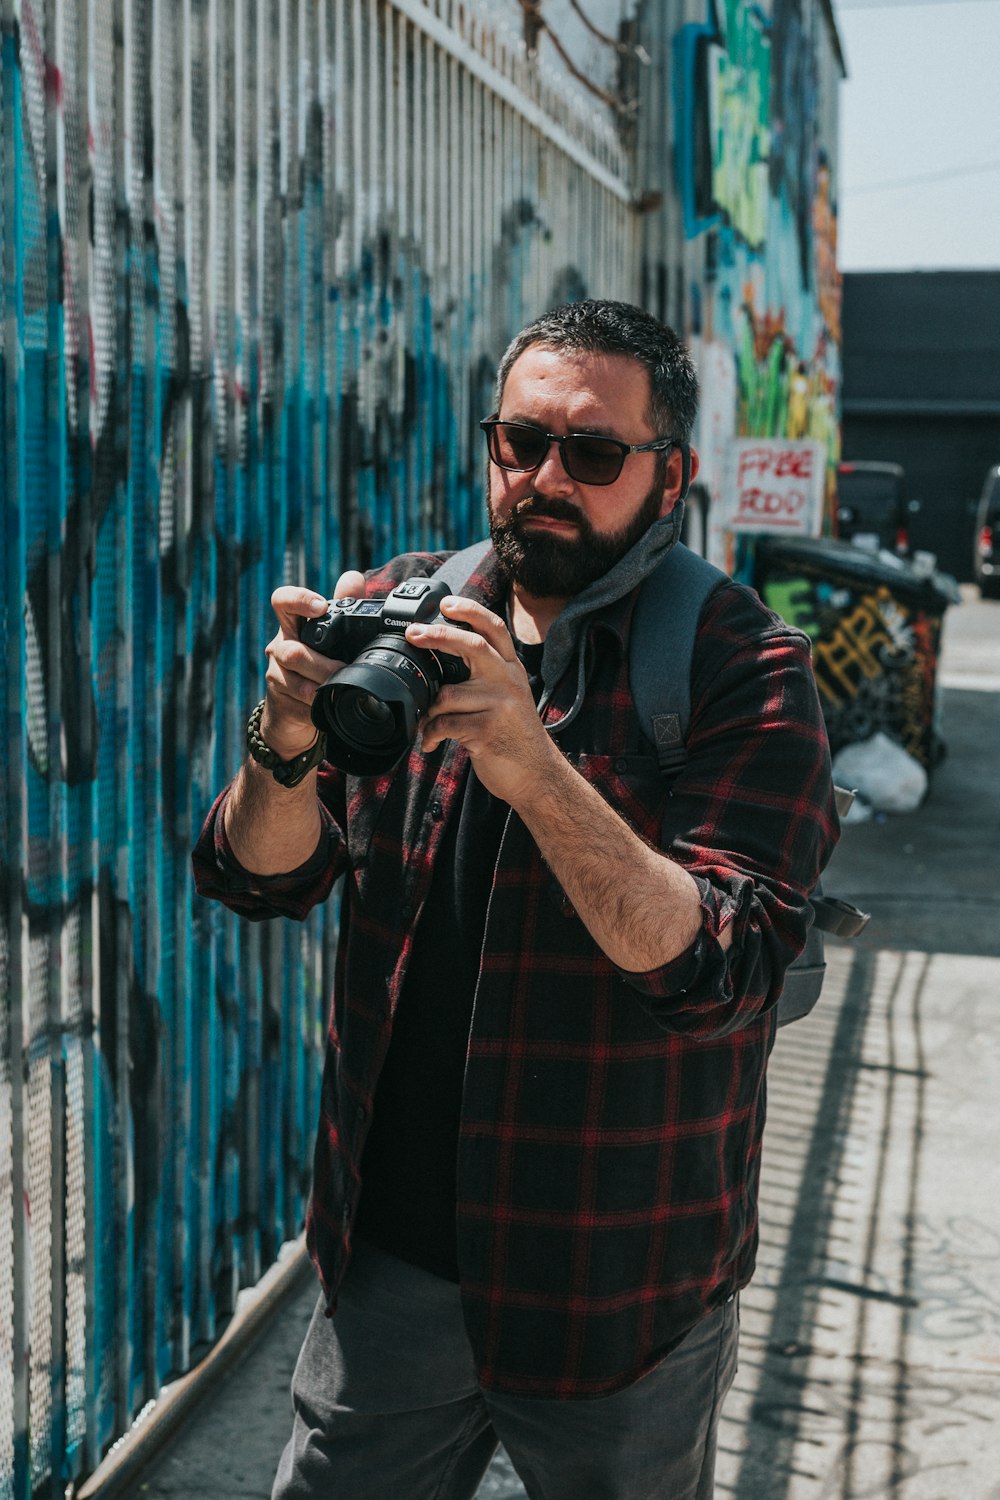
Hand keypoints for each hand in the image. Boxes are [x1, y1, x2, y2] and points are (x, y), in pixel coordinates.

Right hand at [262, 570, 365, 759]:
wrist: (296, 709)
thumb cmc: (317, 663)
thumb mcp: (332, 634)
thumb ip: (343, 604)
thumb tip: (353, 578)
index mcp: (293, 625)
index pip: (282, 601)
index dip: (299, 600)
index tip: (320, 606)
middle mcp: (280, 646)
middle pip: (293, 651)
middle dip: (321, 663)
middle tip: (343, 668)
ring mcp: (277, 674)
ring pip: (294, 680)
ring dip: (321, 686)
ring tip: (339, 688)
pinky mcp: (279, 700)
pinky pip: (298, 704)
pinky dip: (316, 706)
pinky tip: (328, 707)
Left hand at [409, 596, 559, 805]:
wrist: (537, 775)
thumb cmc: (513, 735)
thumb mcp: (508, 696)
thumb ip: (485, 674)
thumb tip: (443, 656)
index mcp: (510, 669)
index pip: (493, 628)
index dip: (470, 611)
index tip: (446, 603)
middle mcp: (508, 681)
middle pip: (472, 645)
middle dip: (438, 635)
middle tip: (413, 633)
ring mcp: (500, 705)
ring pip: (447, 694)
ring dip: (428, 712)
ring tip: (426, 724)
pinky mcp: (487, 730)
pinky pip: (444, 725)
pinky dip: (430, 734)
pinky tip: (430, 743)